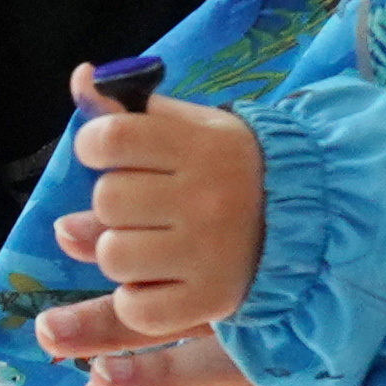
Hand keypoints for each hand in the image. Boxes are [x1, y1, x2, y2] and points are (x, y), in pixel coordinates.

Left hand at [48, 63, 264, 338]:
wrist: (306, 222)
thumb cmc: (230, 168)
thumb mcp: (191, 127)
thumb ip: (132, 106)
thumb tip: (80, 77)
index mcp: (201, 146)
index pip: (112, 137)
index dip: (94, 145)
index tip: (107, 154)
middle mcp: (207, 198)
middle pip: (107, 200)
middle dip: (112, 204)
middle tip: (143, 206)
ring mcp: (211, 252)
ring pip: (113, 255)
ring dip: (120, 252)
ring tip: (152, 244)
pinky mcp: (212, 299)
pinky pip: (136, 308)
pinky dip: (136, 299)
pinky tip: (161, 280)